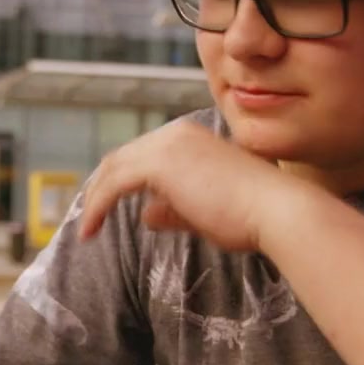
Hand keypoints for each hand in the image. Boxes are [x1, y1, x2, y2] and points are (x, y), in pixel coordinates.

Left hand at [78, 119, 303, 251]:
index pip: (143, 154)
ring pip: (114, 168)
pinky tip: (91, 230)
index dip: (119, 179)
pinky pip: (114, 184)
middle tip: (89, 215)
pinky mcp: (159, 164)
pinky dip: (98, 206)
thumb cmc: (252, 215)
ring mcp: (167, 145)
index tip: (106, 205)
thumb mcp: (203, 211)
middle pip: (122, 157)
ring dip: (95, 198)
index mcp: (190, 138)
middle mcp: (176, 134)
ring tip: (86, 228)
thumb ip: (172, 210)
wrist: (276, 210)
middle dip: (100, 185)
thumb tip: (146, 215)